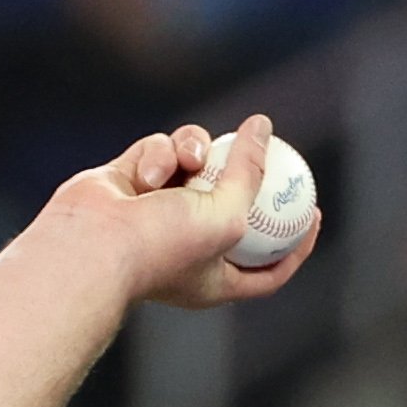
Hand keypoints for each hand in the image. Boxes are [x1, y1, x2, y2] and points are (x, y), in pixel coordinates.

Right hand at [54, 117, 316, 314]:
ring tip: (189, 159)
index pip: (268, 269)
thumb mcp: (228, 214)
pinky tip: (146, 175)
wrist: (91, 244)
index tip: (314, 212)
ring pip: (195, 163)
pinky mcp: (130, 182)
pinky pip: (159, 152)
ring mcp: (157, 213)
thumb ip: (249, 172)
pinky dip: (158, 156)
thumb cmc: (162, 246)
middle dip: (246, 177)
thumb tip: (263, 127)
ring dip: (194, 151)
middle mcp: (187, 248)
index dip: (296, 244)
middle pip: (232, 206)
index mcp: (216, 279)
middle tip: (269, 150)